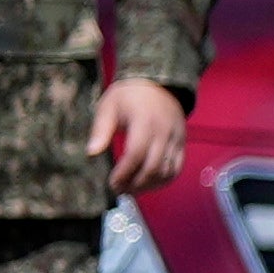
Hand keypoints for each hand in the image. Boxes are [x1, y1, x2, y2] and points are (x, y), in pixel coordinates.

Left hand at [93, 76, 190, 196]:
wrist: (158, 82)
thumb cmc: (129, 95)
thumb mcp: (108, 106)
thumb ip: (100, 129)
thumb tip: (91, 153)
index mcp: (145, 121)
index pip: (136, 153)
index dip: (124, 172)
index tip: (112, 183)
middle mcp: (164, 131)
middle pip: (153, 167)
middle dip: (135, 184)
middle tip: (119, 190)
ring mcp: (176, 138)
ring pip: (167, 171)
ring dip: (149, 185)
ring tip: (131, 189)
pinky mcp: (181, 143)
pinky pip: (176, 168)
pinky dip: (163, 180)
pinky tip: (147, 184)